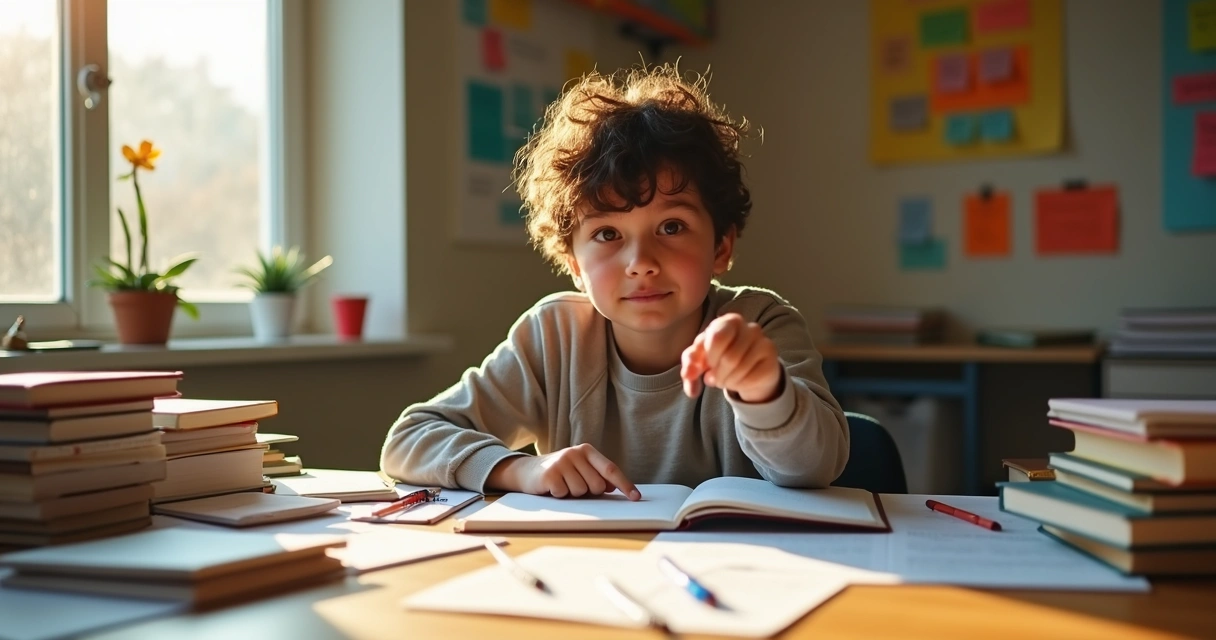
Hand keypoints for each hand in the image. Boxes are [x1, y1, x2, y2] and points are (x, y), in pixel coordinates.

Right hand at [487, 444, 640, 499]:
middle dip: (588, 492)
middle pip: (596, 485)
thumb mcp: (579, 468)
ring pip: (581, 492)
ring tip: (562, 485)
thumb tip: (613, 487)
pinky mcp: (550, 474)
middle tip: (574, 484)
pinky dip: (559, 495)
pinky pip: (565, 494)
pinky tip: (552, 487)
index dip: (625, 484)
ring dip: (572, 494)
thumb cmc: (559, 471)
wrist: (526, 470)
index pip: (610, 469)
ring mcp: (562, 462)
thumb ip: (596, 475)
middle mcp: (575, 453)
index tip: (636, 497)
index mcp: (586, 450)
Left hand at [681, 313, 782, 402]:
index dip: (708, 358)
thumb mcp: (700, 360)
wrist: (748, 371)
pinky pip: (751, 378)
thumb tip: (688, 374)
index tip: (706, 365)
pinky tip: (739, 382)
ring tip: (724, 381)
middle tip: (713, 378)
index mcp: (729, 321)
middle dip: (717, 374)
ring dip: (726, 382)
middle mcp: (750, 327)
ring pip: (740, 369)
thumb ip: (690, 365)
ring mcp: (764, 342)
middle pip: (729, 357)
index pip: (717, 338)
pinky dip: (739, 386)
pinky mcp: (772, 360)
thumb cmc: (720, 359)